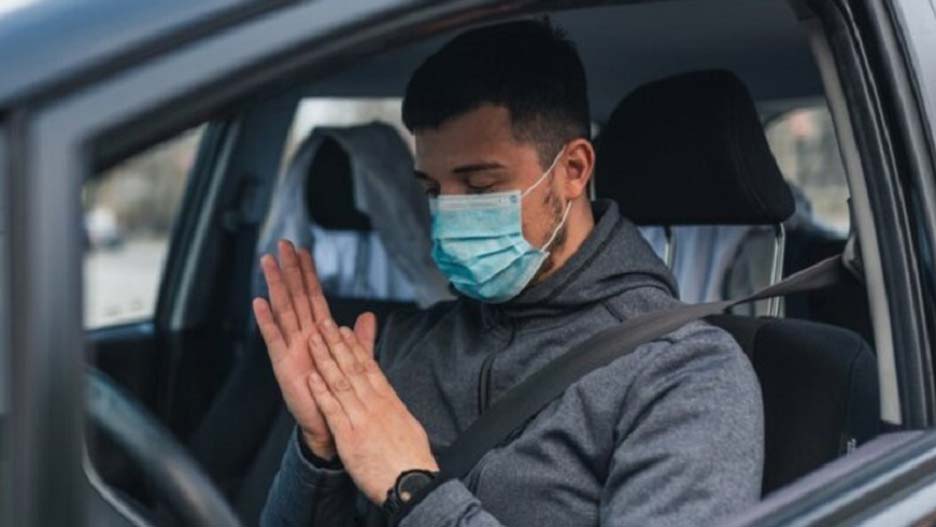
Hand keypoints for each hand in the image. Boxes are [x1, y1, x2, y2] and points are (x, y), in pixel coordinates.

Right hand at [253, 240, 376, 460]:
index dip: (309, 274)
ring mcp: (291, 349)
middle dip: (289, 270)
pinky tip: (258, 302)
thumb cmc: (337, 392)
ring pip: (283, 310)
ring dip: (275, 285)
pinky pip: (274, 339)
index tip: (304, 250)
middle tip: (283, 244)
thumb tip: (368, 316)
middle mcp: (302, 336)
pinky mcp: (283, 365)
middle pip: (295, 296)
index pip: (313, 296)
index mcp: (319, 334)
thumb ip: (359, 339)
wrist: (329, 424)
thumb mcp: (355, 362)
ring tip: (268, 262)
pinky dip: (266, 321)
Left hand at [305, 316, 437, 503]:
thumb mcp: (409, 426)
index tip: (345, 331)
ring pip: (340, 382)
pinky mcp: (350, 437)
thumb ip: (396, 409)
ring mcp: (362, 418)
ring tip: (313, 340)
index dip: (354, 347)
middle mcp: (375, 404)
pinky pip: (333, 410)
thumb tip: (392, 400)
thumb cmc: (411, 460)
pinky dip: (322, 391)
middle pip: (353, 367)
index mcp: (390, 401)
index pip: (369, 367)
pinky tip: (312, 377)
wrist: (413, 483)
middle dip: (336, 343)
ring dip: (325, 359)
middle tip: (324, 323)